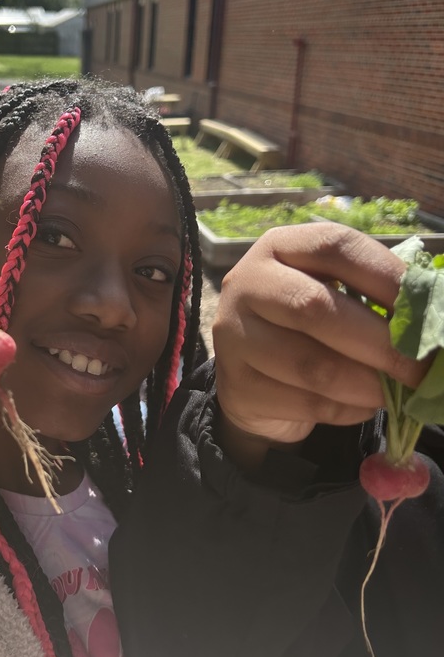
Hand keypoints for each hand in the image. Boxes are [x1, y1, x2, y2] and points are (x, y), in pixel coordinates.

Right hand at [212, 223, 425, 466]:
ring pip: (311, 364)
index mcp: (280, 247)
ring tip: (397, 393)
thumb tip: (435, 316)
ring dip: (367, 384)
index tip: (429, 307)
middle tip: (423, 368)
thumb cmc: (311, 329)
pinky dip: (346, 410)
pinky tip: (363, 406)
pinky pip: (303, 402)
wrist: (255, 378)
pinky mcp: (236, 385)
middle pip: (314, 308)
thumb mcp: (338, 296)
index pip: (335, 246)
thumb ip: (377, 298)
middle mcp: (246, 283)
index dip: (387, 275)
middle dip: (381, 342)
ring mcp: (233, 336)